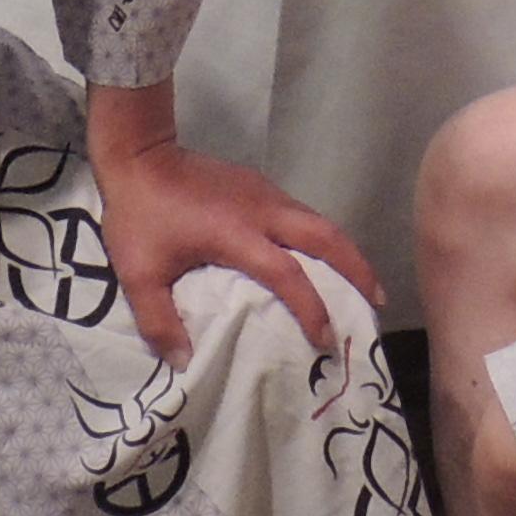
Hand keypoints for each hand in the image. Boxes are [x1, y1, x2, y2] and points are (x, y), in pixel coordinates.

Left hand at [85, 81, 377, 359]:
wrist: (140, 154)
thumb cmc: (139, 215)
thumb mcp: (139, 274)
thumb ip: (159, 322)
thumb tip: (185, 361)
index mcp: (237, 234)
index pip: (287, 273)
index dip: (310, 306)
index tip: (325, 337)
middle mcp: (263, 211)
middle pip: (325, 237)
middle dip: (356, 268)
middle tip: (376, 300)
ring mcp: (265, 194)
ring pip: (320, 221)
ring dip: (345, 251)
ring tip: (361, 283)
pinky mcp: (260, 185)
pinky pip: (303, 214)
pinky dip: (323, 238)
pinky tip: (321, 257)